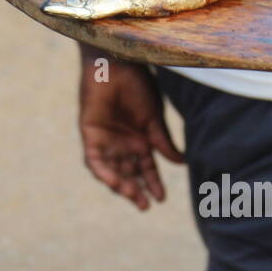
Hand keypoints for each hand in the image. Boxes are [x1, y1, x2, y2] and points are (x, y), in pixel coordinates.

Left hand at [76, 47, 184, 210]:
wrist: (117, 64)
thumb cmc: (138, 86)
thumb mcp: (155, 118)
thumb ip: (163, 142)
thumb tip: (181, 163)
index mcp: (139, 140)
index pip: (147, 168)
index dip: (153, 183)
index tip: (162, 199)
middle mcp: (122, 144)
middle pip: (129, 174)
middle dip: (136, 190)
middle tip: (144, 206)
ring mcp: (106, 141)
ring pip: (112, 171)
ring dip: (121, 185)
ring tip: (133, 196)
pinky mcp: (91, 135)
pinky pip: (95, 161)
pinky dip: (104, 173)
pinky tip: (115, 183)